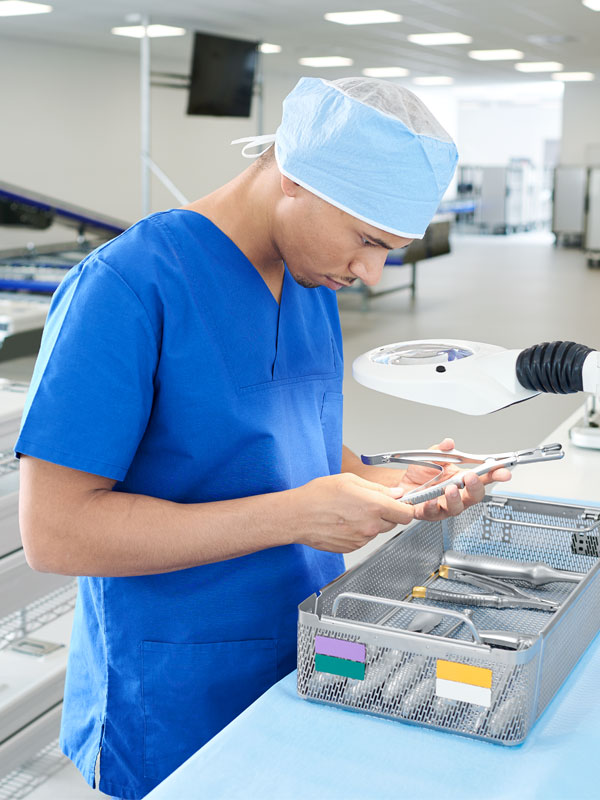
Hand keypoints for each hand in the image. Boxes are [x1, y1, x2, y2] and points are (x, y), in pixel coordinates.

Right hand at [290, 472, 414, 552]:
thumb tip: (396, 493)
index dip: (406, 508)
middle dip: (386, 513)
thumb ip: (378, 488)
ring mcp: (362, 539)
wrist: (297, 516)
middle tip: (368, 503)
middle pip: (393, 522)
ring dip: (371, 522)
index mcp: (374, 506)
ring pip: (377, 530)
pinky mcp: (352, 548)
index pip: (407, 514)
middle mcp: (371, 525)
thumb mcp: (350, 480)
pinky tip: (344, 521)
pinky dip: (358, 531)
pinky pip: (364, 538)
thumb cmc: (318, 495)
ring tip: (350, 511)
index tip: (401, 504)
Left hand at [393, 438, 511, 520]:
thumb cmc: (422, 474)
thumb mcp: (432, 457)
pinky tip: (431, 499)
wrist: (403, 484)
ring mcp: (444, 506)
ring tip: (451, 489)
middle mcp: (457, 495)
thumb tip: (448, 443)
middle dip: (476, 487)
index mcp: (462, 480)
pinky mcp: (429, 512)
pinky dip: (432, 505)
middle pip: (474, 496)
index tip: (503, 471)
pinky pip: (433, 512)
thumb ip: (441, 450)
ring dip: (455, 498)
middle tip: (472, 477)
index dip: (496, 474)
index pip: (484, 478)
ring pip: (457, 507)